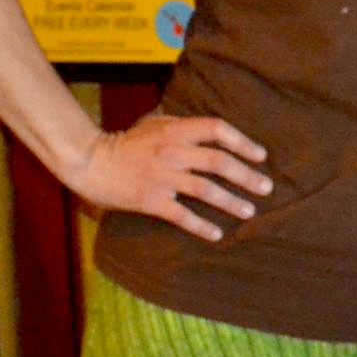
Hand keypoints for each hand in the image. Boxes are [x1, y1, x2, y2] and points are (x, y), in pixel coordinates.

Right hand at [67, 113, 271, 241]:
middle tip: (266, 188)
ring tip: (250, 211)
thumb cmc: (126, 141)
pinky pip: (182, 215)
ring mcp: (162, 177)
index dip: (243, 142)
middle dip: (247, 176)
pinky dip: (201, 226)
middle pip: (219, 163)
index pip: (218, 130)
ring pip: (206, 190)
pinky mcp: (151, 200)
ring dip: (231, 202)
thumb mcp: (154, 123)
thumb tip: (208, 125)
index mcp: (176, 131)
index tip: (260, 156)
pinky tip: (217, 234)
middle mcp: (173, 152)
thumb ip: (181, 123)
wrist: (90, 162)